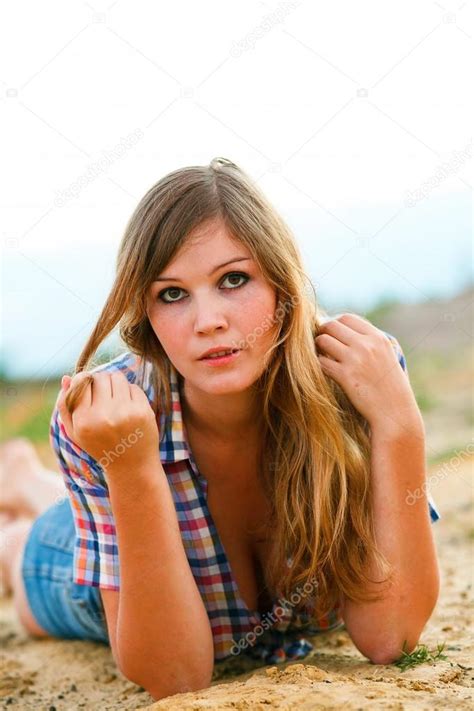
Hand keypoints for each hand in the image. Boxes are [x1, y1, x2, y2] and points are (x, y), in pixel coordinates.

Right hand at [56, 370, 159, 472]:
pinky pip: (134, 387)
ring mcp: (126, 412)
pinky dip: (130, 393)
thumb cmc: (99, 446)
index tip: (88, 386)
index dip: (84, 380)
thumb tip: (66, 378)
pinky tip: (128, 408)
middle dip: (100, 381)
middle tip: (103, 394)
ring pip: (118, 377)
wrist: (131, 466)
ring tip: (115, 399)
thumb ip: (65, 405)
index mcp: (84, 421)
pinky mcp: (143, 411)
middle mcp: (104, 416)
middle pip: (100, 377)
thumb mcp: (75, 432)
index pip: (81, 381)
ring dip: (115, 384)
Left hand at [315, 313, 420, 431]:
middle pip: (332, 325)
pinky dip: (319, 364)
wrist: (394, 412)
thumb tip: (346, 333)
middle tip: (321, 343)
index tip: (332, 333)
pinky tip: (325, 370)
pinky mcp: (345, 376)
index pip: (347, 318)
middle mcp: (367, 345)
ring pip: (323, 341)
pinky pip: (321, 362)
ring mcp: (355, 360)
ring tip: (322, 356)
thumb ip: (370, 343)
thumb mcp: (388, 357)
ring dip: (318, 348)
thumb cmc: (391, 387)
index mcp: (378, 338)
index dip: (335, 323)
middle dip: (322, 332)